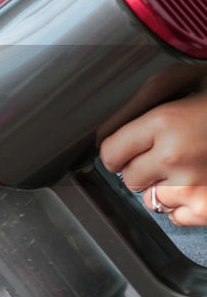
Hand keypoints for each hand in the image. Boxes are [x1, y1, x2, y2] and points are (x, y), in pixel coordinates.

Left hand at [99, 88, 206, 224]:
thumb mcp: (183, 79)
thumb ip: (138, 105)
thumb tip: (100, 138)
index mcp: (165, 122)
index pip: (111, 153)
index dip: (118, 149)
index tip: (127, 146)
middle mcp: (176, 157)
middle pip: (130, 179)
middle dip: (142, 167)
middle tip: (168, 151)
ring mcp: (194, 187)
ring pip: (152, 200)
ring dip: (164, 187)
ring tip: (191, 165)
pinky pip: (175, 217)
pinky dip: (184, 205)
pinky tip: (201, 182)